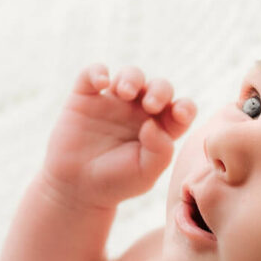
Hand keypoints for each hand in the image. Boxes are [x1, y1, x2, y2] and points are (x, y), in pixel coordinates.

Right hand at [40, 63, 196, 209]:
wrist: (75, 188)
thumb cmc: (114, 183)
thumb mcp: (145, 174)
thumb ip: (160, 150)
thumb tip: (153, 122)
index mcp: (160, 129)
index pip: (181, 109)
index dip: (185, 107)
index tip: (179, 114)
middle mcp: (139, 111)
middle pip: (159, 87)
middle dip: (159, 90)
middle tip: (151, 105)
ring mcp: (113, 102)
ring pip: (130, 75)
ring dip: (132, 78)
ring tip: (125, 92)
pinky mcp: (85, 98)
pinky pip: (92, 74)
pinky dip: (98, 72)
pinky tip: (102, 83)